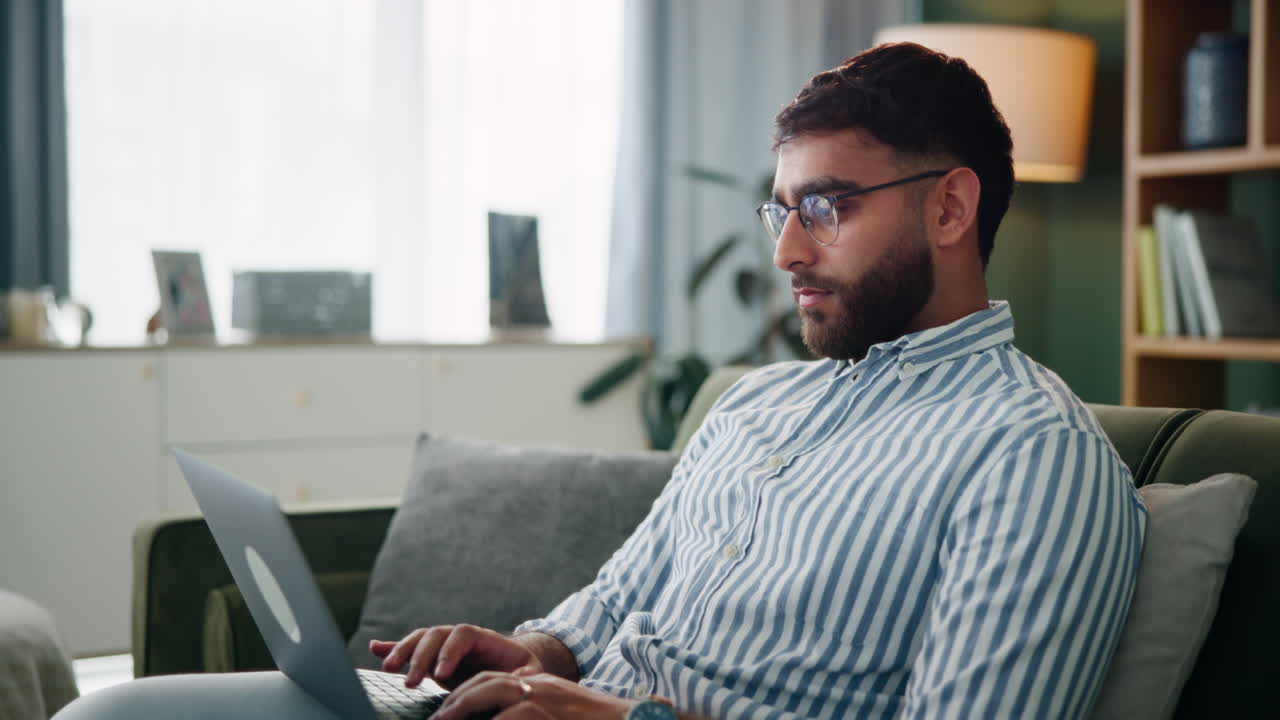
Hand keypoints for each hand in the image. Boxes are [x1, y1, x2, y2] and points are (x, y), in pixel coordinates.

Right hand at [369, 625, 542, 689]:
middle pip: (435, 635)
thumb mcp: (527, 672)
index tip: (441, 674)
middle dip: (420, 656)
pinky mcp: (430, 659)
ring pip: (419, 640)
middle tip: (412, 682)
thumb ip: (522, 676)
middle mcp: (458, 638)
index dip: (449, 651)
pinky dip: (391, 647)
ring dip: (402, 651)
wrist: (514, 667)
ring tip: (388, 668)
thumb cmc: (521, 671)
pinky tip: (374, 648)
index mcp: (482, 638)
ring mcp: (442, 647)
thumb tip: (523, 682)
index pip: (461, 634)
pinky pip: (409, 649)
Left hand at [433, 671, 630, 719]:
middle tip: (436, 717)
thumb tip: (504, 717)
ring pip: (494, 693)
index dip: (467, 692)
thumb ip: (533, 714)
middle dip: (458, 698)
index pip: (495, 679)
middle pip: (488, 681)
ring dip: (463, 706)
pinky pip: (512, 716)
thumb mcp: (559, 714)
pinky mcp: (547, 713)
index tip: (447, 708)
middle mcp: (540, 686)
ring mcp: (546, 698)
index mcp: (541, 685)